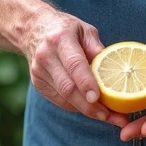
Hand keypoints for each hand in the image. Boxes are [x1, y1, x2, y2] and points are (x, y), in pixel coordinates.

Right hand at [23, 9, 127, 127]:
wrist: (32, 29)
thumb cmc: (65, 29)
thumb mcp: (84, 30)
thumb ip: (97, 48)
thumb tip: (113, 70)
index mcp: (60, 39)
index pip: (74, 64)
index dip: (86, 83)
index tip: (98, 98)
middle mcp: (46, 57)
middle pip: (68, 88)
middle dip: (91, 106)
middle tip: (113, 117)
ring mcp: (39, 72)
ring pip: (65, 98)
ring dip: (88, 110)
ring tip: (109, 116)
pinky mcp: (38, 84)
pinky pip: (61, 100)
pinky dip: (78, 106)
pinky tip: (93, 108)